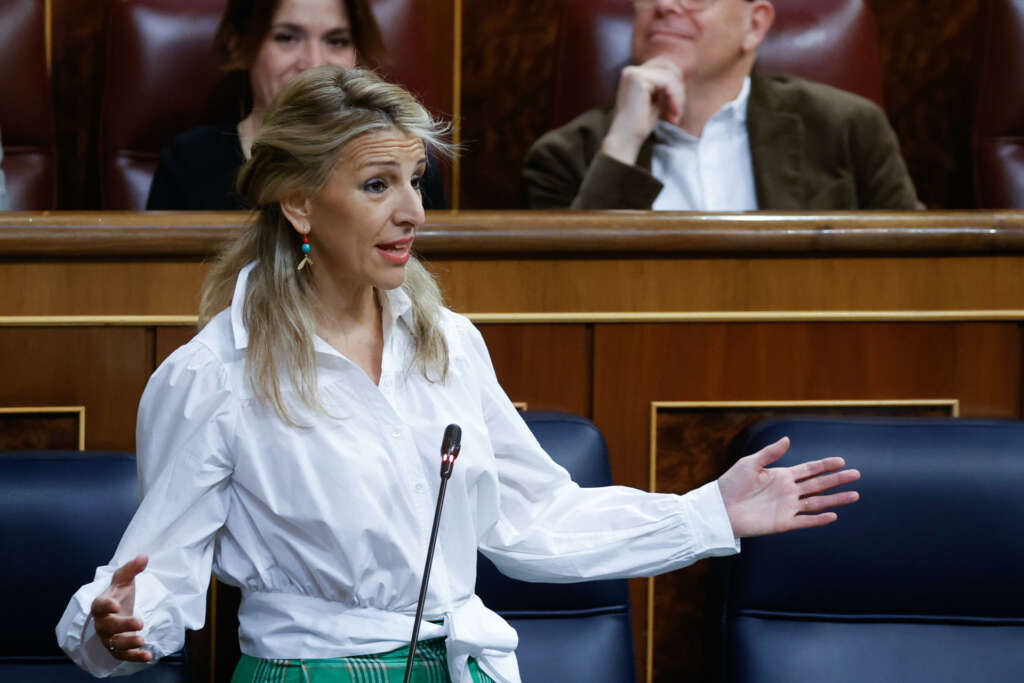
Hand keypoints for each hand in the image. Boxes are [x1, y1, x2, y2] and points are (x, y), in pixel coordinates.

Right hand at [90, 554, 151, 662]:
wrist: (117, 612)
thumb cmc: (119, 595)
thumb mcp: (125, 581)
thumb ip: (132, 569)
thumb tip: (144, 556)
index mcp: (102, 605)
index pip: (99, 606)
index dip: (106, 606)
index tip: (116, 605)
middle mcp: (103, 623)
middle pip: (109, 626)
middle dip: (123, 625)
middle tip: (140, 623)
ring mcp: (109, 637)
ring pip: (115, 643)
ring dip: (128, 643)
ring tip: (142, 640)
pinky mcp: (117, 649)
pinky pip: (124, 655)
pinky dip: (135, 657)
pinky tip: (148, 656)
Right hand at [601, 57, 684, 165]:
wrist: (625, 139)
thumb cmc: (638, 125)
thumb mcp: (653, 101)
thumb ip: (662, 88)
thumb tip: (679, 78)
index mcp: (632, 75)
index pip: (662, 67)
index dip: (675, 85)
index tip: (676, 107)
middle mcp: (631, 71)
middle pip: (667, 68)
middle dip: (678, 89)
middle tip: (678, 111)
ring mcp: (633, 73)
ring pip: (669, 76)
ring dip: (678, 97)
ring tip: (675, 116)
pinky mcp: (639, 79)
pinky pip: (667, 82)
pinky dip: (674, 98)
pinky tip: (673, 113)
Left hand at [718, 437, 860, 537]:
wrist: (720, 508)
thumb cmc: (731, 484)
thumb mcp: (750, 464)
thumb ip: (770, 453)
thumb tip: (788, 439)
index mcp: (781, 476)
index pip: (809, 469)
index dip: (825, 465)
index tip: (841, 461)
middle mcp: (788, 491)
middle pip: (818, 484)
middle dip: (837, 480)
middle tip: (856, 475)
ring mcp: (787, 507)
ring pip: (817, 502)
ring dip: (835, 499)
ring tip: (854, 495)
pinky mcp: (783, 523)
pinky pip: (804, 520)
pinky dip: (818, 519)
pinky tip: (833, 515)